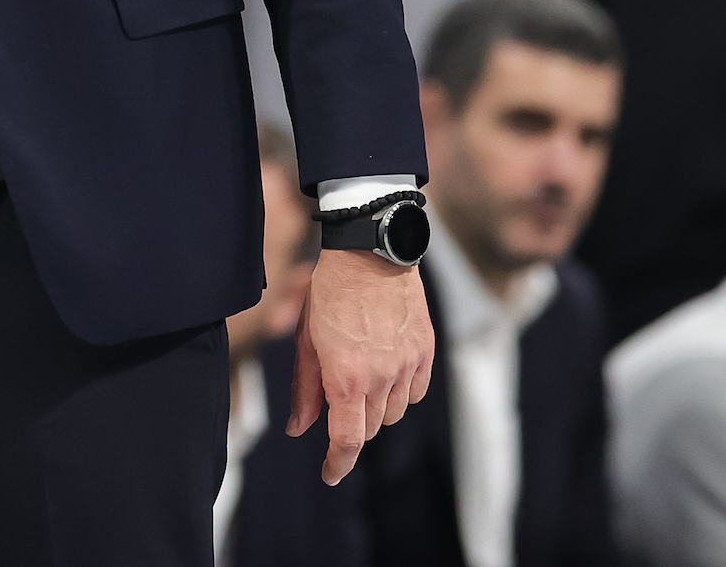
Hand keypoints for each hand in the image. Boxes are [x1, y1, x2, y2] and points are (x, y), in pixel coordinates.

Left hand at [286, 248, 433, 485]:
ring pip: (394, 412)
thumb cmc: (329, 294)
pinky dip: (402, 390)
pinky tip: (387, 368)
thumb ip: (305, 390)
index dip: (337, 464)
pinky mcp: (426, 351)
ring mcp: (408, 364)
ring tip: (363, 371)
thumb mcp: (307, 340)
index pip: (348, 440)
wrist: (370, 251)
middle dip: (351, 422)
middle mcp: (381, 376)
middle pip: (370, 428)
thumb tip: (299, 430)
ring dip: (377, 406)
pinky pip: (417, 392)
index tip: (329, 474)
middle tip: (338, 393)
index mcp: (347, 377)